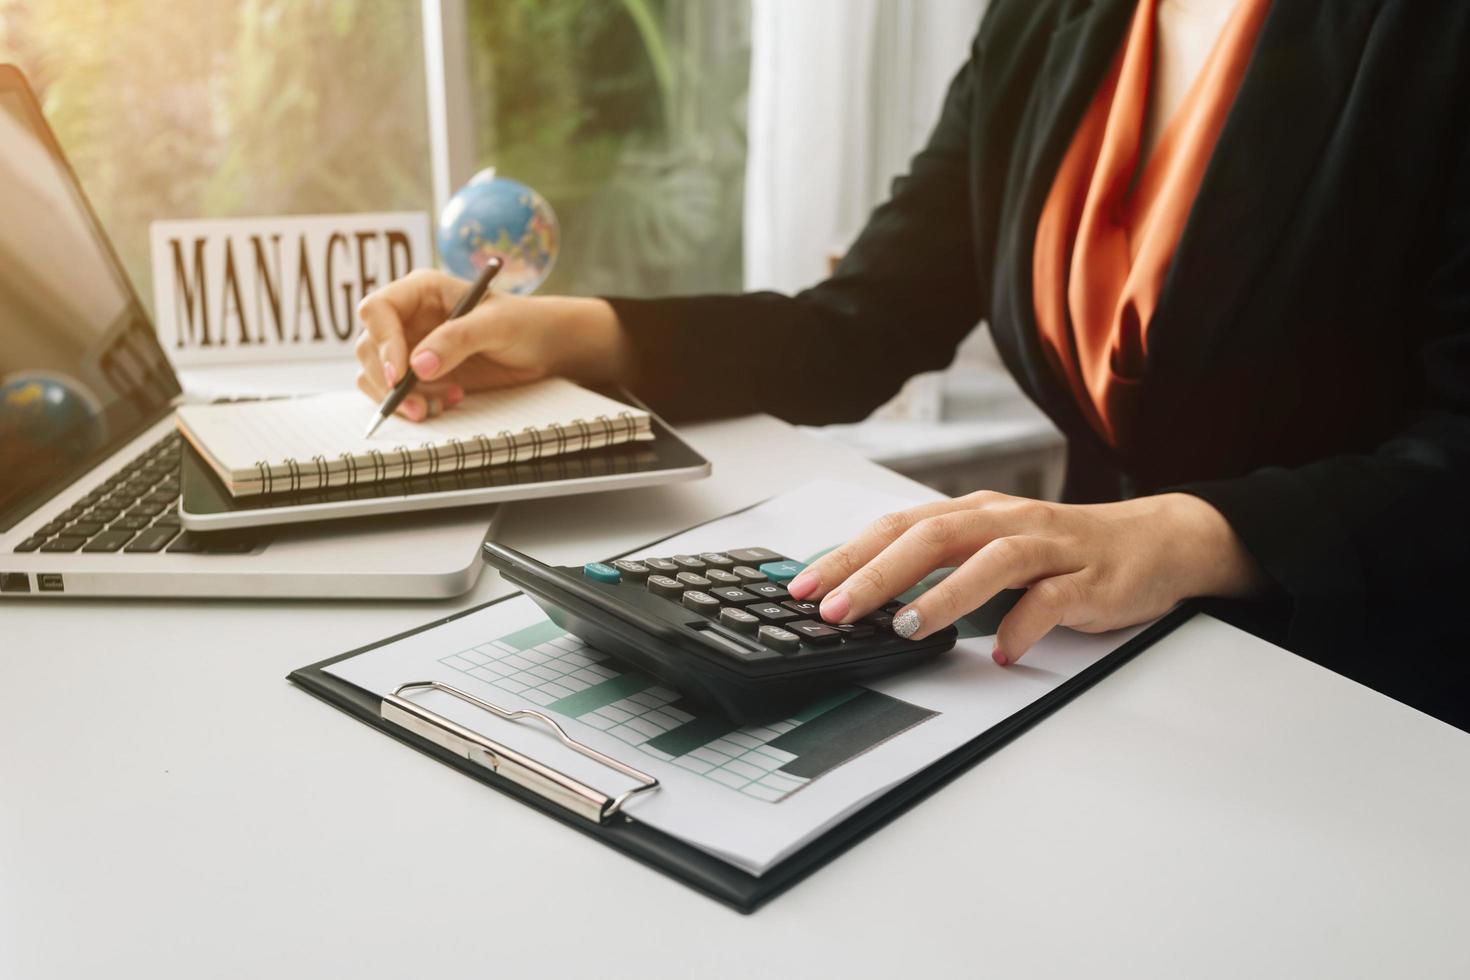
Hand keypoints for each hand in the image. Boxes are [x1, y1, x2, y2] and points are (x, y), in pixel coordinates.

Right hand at [354, 269, 632, 420]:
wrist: (543, 348)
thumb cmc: (524, 324)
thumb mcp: (497, 325)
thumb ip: (458, 339)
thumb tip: (418, 366)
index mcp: (421, 290)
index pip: (377, 310)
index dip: (383, 342)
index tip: (402, 373)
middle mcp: (408, 316)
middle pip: (369, 347)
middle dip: (388, 381)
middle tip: (419, 406)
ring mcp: (410, 346)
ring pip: (375, 374)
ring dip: (398, 397)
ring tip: (440, 404)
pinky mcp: (418, 374)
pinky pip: (394, 392)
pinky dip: (413, 404)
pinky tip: (448, 401)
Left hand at [786, 491, 1263, 663]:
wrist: (1155, 542)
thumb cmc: (1060, 551)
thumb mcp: (989, 548)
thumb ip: (937, 564)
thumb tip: (861, 594)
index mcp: (973, 513)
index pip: (896, 526)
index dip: (846, 554)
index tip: (801, 586)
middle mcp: (1005, 522)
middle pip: (932, 536)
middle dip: (876, 573)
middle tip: (834, 608)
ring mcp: (1049, 548)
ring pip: (991, 561)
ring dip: (944, 594)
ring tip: (906, 626)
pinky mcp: (1088, 579)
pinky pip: (1051, 602)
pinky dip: (1022, 627)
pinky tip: (999, 654)